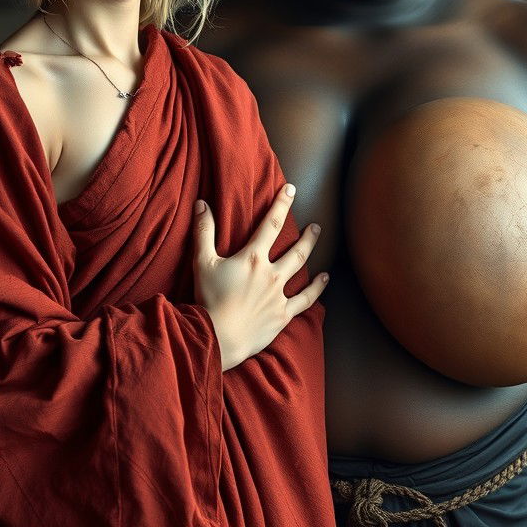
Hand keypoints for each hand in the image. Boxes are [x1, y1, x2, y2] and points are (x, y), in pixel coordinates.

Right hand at [193, 184, 328, 369]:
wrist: (218, 337)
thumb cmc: (208, 299)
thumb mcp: (202, 262)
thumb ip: (204, 231)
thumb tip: (202, 204)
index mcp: (252, 258)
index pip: (271, 224)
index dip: (282, 204)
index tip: (291, 189)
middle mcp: (270, 273)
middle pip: (295, 249)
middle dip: (307, 235)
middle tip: (316, 224)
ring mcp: (279, 295)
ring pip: (301, 269)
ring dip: (311, 252)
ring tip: (318, 240)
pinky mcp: (283, 314)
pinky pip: (305, 300)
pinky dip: (317, 289)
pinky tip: (325, 279)